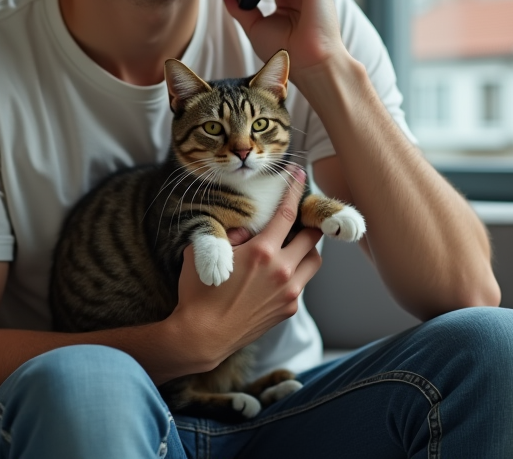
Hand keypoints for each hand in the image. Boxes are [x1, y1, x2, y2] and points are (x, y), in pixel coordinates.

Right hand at [170, 166, 321, 366]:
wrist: (202, 336)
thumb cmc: (199, 291)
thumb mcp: (211, 252)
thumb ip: (232, 235)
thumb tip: (248, 230)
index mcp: (262, 251)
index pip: (288, 213)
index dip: (296, 190)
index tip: (300, 176)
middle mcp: (282, 271)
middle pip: (312, 238)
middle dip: (308, 224)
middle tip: (299, 218)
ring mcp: (288, 293)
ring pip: (314, 262)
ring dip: (306, 250)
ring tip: (291, 247)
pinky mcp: (288, 310)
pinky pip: (301, 284)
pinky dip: (295, 274)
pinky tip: (276, 275)